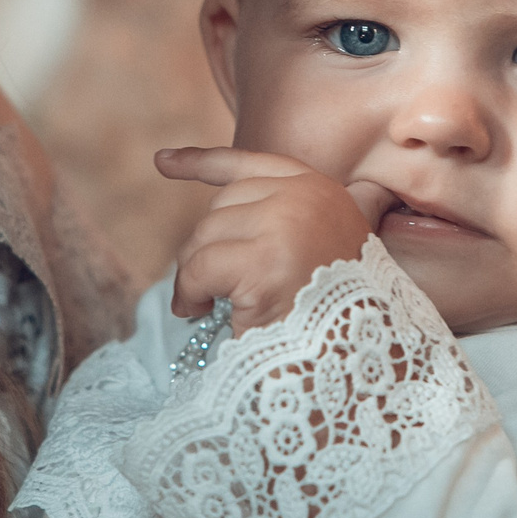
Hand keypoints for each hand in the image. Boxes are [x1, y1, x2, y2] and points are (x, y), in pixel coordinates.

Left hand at [156, 148, 396, 330]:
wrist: (354, 356)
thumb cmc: (331, 313)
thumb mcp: (319, 248)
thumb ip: (287, 218)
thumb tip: (223, 196)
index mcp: (319, 190)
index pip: (247, 164)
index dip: (201, 162)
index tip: (162, 161)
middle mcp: (304, 198)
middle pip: (220, 204)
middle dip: (206, 246)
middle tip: (210, 287)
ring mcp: (285, 227)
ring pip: (205, 235)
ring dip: (195, 274)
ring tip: (206, 304)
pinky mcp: (263, 264)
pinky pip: (199, 268)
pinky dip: (190, 292)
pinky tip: (199, 311)